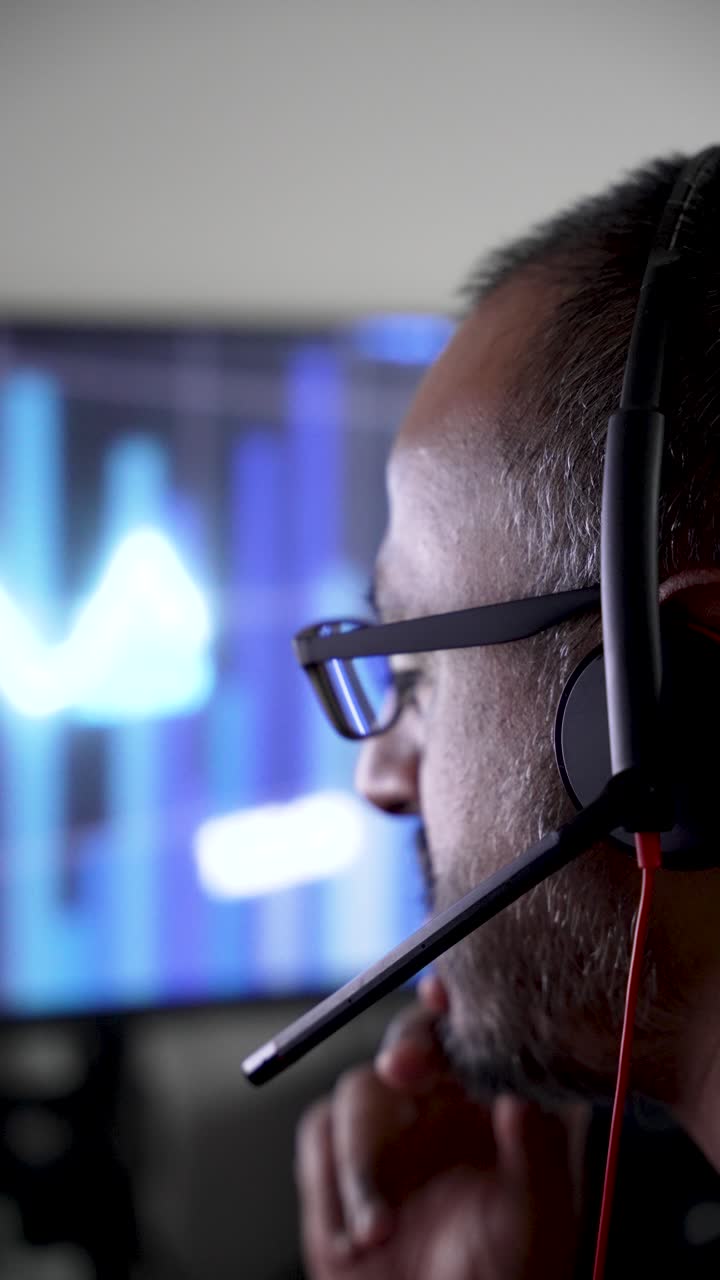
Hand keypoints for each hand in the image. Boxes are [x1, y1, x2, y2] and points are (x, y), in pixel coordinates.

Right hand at [295, 977, 583, 1279]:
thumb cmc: (505, 1279)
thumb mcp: (538, 1221)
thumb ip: (538, 1156)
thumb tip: (522, 1098)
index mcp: (494, 1097)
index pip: (476, 1028)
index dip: (458, 998)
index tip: (443, 992)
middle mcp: (441, 1099)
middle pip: (412, 1038)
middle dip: (407, 1048)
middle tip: (404, 1068)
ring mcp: (387, 1124)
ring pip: (360, 1089)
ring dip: (362, 1159)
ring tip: (378, 1233)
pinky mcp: (337, 1154)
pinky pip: (319, 1133)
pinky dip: (332, 1188)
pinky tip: (357, 1243)